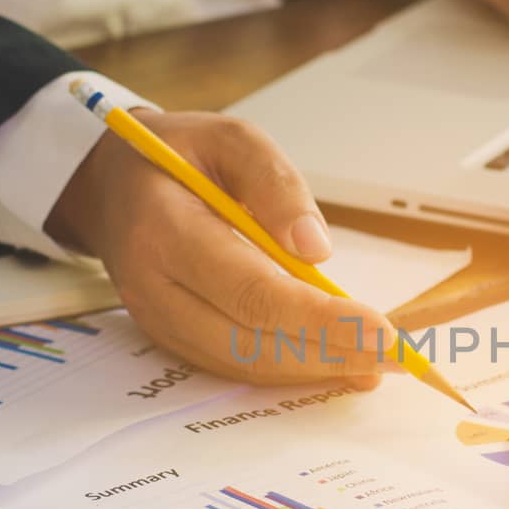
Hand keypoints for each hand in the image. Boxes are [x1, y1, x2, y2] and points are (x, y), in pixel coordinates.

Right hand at [47, 111, 394, 384]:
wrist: (110, 185)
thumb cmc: (176, 156)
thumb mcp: (230, 138)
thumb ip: (275, 184)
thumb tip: (316, 249)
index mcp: (165, 230)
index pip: (252, 292)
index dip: (322, 319)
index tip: (383, 332)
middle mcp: (155, 288)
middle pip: (252, 341)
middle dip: (332, 353)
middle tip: (398, 356)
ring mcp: (159, 322)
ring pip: (246, 365)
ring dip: (317, 370)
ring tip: (378, 362)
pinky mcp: (171, 339)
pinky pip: (235, 366)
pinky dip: (291, 369)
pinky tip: (339, 362)